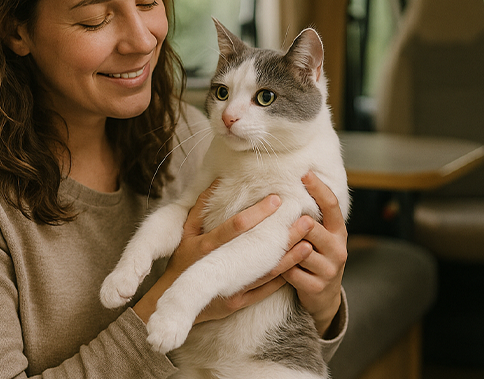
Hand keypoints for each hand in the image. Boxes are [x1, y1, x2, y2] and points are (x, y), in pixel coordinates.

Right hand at [132, 181, 314, 324]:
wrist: (174, 300)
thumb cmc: (181, 261)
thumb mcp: (185, 232)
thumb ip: (201, 207)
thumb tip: (217, 180)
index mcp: (206, 246)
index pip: (235, 227)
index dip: (257, 213)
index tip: (277, 199)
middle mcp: (220, 267)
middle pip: (259, 250)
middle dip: (284, 233)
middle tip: (305, 217)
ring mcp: (231, 287)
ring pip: (267, 271)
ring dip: (290, 256)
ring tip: (309, 240)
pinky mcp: (238, 302)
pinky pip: (265, 290)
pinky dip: (283, 278)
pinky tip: (297, 265)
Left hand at [281, 171, 347, 336]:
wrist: (324, 297)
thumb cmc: (316, 258)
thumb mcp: (320, 237)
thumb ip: (312, 217)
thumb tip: (289, 186)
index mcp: (339, 232)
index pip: (332, 206)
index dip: (319, 189)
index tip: (304, 174)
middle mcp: (338, 249)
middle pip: (313, 228)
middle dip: (295, 221)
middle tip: (276, 210)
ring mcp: (329, 270)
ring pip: (301, 251)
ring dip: (284, 245)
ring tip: (267, 237)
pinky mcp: (316, 287)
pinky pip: (292, 273)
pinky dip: (280, 267)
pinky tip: (269, 262)